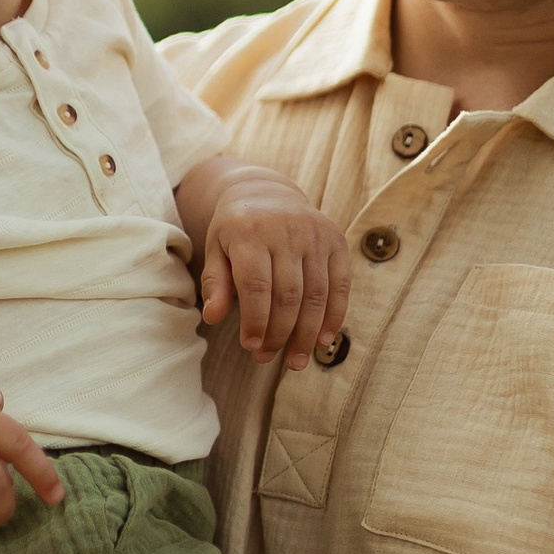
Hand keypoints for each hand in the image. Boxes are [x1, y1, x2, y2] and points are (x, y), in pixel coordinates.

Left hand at [199, 170, 357, 368]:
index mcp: (250, 232)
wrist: (266, 192)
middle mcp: (286, 231)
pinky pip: (340, 284)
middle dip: (279, 333)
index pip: (256, 285)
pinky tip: (323, 340)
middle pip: (288, 294)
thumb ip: (215, 283)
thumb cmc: (235, 229)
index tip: (251, 347)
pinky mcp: (336, 241)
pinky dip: (334, 315)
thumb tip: (212, 318)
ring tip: (295, 361)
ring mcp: (315, 235)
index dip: (256, 320)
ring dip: (306, 333)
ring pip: (316, 294)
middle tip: (268, 358)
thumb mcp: (216, 249)